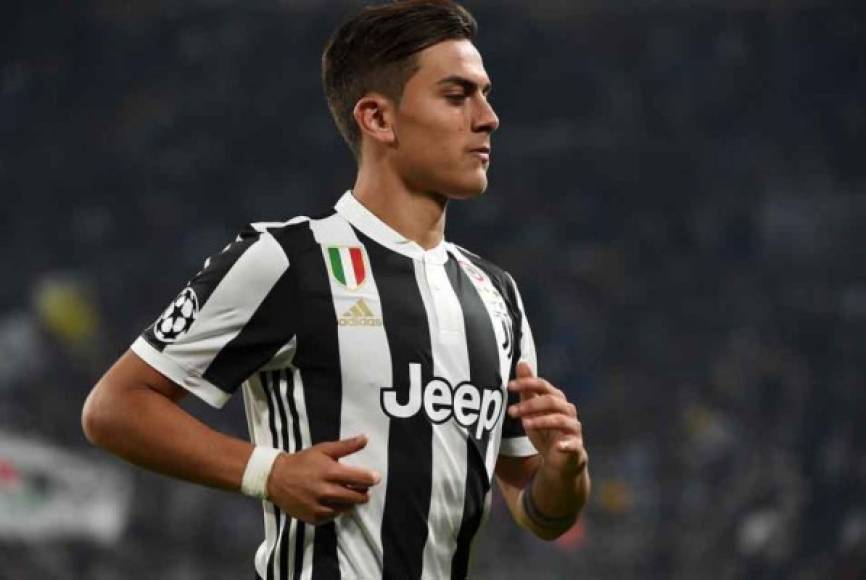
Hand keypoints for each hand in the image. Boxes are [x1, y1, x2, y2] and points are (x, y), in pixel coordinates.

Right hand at [266, 434, 380, 524]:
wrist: (276, 478)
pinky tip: (335, 503)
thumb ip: (346, 446)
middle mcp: (325, 491)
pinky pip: (332, 517)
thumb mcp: (324, 449)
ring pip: (346, 508)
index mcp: (330, 472)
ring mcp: (319, 506)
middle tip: (364, 490)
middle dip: (363, 493)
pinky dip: (337, 511)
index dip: (370, 479)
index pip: (359, 478)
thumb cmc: (303, 461)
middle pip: (355, 496)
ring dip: (351, 502)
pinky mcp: (313, 517)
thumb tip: (366, 438)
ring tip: (349, 495)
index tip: (376, 478)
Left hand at [507, 362, 586, 477]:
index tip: (509, 386)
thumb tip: (521, 363)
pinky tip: (557, 446)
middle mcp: (567, 410)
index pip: (543, 385)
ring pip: (560, 420)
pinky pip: (574, 444)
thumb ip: (528, 389)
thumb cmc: (544, 431)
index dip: (527, 384)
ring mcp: (573, 428)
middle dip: (530, 405)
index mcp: (556, 399)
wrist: (559, 460)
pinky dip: (566, 444)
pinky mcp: (577, 446)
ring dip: (542, 421)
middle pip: (551, 401)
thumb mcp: (532, 410)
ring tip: (525, 424)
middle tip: (511, 411)